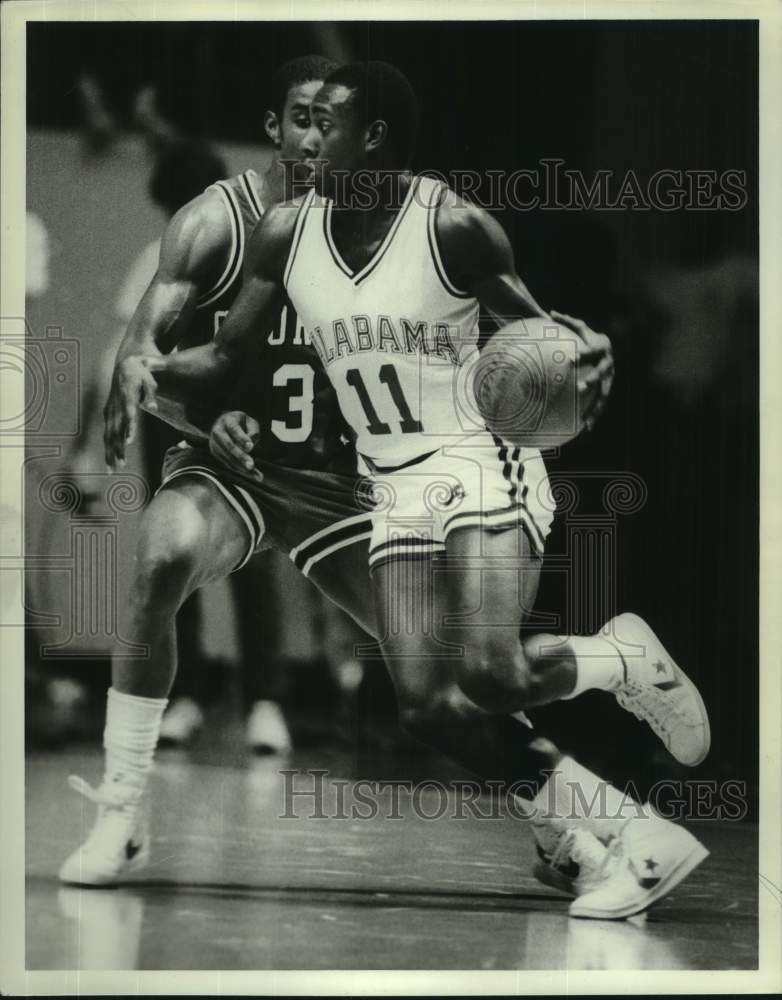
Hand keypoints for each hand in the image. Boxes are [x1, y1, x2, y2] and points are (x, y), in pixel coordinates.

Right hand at [103, 356, 158, 468]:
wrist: (126, 363)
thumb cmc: (142, 374)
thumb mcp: (150, 381)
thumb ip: (151, 394)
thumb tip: (153, 407)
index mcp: (126, 395)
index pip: (128, 414)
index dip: (128, 427)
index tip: (129, 441)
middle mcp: (115, 405)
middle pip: (115, 429)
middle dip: (117, 448)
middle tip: (120, 465)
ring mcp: (110, 409)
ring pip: (109, 434)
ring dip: (110, 452)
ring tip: (112, 470)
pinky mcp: (109, 412)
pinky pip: (108, 432)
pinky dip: (108, 446)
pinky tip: (110, 460)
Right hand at [209, 410, 262, 479]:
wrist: (227, 424)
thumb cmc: (242, 424)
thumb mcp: (251, 423)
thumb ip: (253, 431)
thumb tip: (249, 446)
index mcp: (227, 420)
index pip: (234, 429)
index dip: (242, 438)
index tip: (250, 447)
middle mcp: (218, 431)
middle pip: (229, 445)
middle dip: (241, 456)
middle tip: (251, 465)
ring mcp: (214, 442)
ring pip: (228, 457)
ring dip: (242, 467)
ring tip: (256, 475)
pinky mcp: (215, 452)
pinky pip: (228, 463)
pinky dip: (240, 470)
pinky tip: (252, 474)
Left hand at [549, 310, 613, 430]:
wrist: (606, 346)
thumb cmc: (586, 336)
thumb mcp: (578, 327)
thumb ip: (565, 321)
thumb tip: (548, 312)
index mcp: (602, 347)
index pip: (593, 350)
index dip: (584, 354)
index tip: (573, 357)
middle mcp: (609, 363)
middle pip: (602, 373)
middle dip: (593, 380)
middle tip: (581, 387)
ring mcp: (610, 378)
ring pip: (604, 394)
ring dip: (597, 407)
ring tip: (587, 421)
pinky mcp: (606, 389)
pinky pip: (600, 403)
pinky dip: (594, 415)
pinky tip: (585, 428)